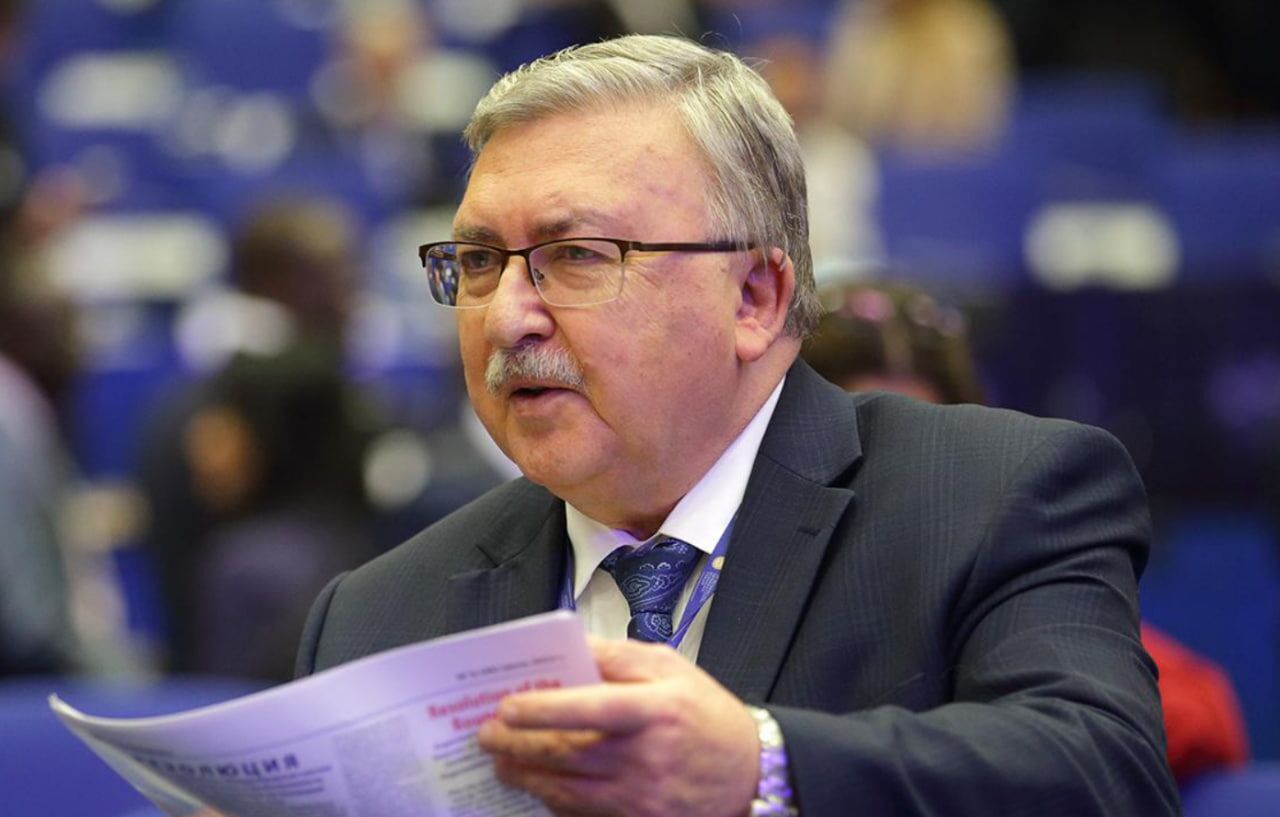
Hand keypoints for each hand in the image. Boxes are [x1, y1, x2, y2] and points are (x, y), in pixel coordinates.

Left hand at [476, 637, 759, 816]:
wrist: (748, 775)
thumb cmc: (704, 714)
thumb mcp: (671, 668)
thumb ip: (619, 656)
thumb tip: (569, 647)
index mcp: (655, 709)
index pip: (591, 708)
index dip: (544, 709)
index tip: (505, 706)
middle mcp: (646, 756)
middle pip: (566, 752)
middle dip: (516, 744)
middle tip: (485, 734)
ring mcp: (640, 796)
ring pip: (565, 789)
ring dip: (524, 775)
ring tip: (500, 760)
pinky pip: (581, 813)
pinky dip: (551, 799)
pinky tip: (535, 784)